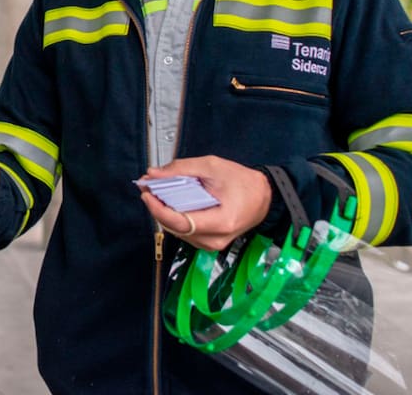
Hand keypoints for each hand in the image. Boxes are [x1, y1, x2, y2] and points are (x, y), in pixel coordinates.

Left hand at [138, 155, 271, 250]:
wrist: (265, 197)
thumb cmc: (243, 182)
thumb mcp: (212, 166)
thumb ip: (181, 169)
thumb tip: (154, 173)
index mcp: (221, 222)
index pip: (179, 222)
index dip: (158, 209)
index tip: (146, 193)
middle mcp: (216, 239)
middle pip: (175, 227)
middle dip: (158, 206)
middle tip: (148, 185)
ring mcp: (212, 244)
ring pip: (177, 231)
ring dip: (164, 212)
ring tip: (157, 191)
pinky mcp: (209, 241)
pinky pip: (185, 231)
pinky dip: (174, 216)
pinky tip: (170, 202)